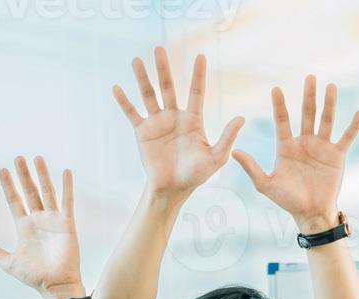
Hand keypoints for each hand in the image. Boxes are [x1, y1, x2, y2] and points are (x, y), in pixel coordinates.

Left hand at [0, 156, 83, 298]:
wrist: (55, 285)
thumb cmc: (34, 277)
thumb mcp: (8, 262)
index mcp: (24, 227)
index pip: (15, 201)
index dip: (9, 186)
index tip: (2, 171)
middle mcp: (39, 220)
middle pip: (30, 192)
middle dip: (24, 175)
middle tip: (18, 158)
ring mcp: (53, 221)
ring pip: (47, 192)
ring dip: (42, 175)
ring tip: (37, 158)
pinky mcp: (67, 224)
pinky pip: (67, 202)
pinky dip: (67, 187)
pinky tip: (66, 172)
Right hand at [114, 47, 243, 200]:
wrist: (173, 189)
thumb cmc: (196, 175)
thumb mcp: (216, 157)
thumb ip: (227, 137)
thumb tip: (242, 118)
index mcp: (193, 120)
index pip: (196, 92)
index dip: (198, 75)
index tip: (201, 56)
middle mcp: (174, 117)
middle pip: (168, 87)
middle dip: (163, 69)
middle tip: (159, 49)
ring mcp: (157, 123)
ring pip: (149, 95)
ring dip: (142, 78)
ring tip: (136, 60)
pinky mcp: (142, 132)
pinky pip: (132, 113)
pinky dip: (124, 101)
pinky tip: (117, 88)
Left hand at [232, 76, 358, 232]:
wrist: (311, 213)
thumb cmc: (288, 200)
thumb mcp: (266, 184)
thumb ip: (252, 168)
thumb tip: (235, 152)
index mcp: (286, 146)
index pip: (282, 120)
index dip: (279, 105)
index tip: (275, 88)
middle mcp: (304, 142)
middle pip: (307, 114)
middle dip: (308, 96)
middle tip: (309, 76)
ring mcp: (322, 147)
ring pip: (326, 120)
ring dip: (329, 104)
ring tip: (331, 86)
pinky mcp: (337, 156)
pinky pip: (347, 137)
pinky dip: (353, 126)